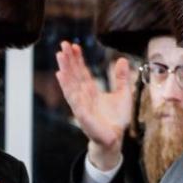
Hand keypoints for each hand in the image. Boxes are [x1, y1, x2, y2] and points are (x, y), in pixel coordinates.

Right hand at [55, 41, 133, 171]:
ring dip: (65, 69)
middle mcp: (83, 96)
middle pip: (74, 75)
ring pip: (71, 84)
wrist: (116, 138)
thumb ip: (121, 78)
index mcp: (91, 91)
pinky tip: (61, 75)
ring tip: (59, 55)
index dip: (78, 59)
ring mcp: (81, 104)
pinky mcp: (82, 114)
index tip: (74, 45)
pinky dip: (67, 87)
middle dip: (69, 60)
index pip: (82, 72)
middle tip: (63, 44)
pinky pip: (73, 99)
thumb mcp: (123, 94)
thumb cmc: (117, 119)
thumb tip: (122, 59)